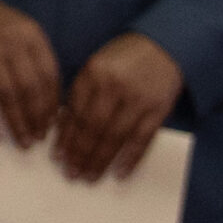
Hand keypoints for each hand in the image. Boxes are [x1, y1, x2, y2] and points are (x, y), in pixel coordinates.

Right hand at [0, 0, 61, 147]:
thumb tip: (52, 98)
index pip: (48, 75)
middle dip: (37, 117)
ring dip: (16, 122)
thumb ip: (38, 57)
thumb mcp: (24, 29)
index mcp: (31, 36)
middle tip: (39, 138)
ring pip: (6, 96)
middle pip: (29, 88)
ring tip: (24, 142)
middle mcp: (11, 45)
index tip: (54, 123)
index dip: (52, 102)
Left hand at [55, 32, 183, 183]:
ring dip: (101, 160)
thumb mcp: (97, 66)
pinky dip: (131, 158)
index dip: (66, 137)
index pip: (76, 111)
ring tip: (89, 176)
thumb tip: (64, 128)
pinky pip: (143, 138)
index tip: (57, 157)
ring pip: (116, 136)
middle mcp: (115, 86)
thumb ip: (82, 93)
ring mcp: (139, 99)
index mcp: (94, 74)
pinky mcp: (159, 109)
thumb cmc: (124, 59)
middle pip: (94, 127)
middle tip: (71, 173)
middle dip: (81, 153)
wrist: (165, 46)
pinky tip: (120, 173)